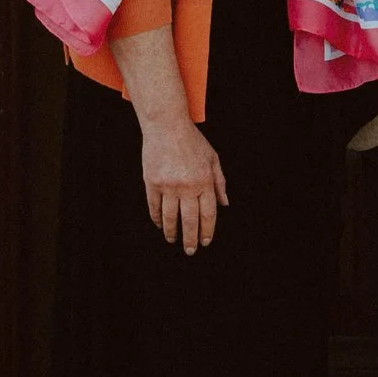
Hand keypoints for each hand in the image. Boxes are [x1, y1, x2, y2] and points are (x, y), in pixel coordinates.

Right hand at [139, 111, 228, 251]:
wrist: (166, 126)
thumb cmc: (192, 141)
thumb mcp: (212, 159)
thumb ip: (219, 182)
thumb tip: (224, 204)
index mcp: (205, 182)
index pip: (208, 214)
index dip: (207, 231)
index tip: (206, 242)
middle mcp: (188, 186)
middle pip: (190, 221)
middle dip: (191, 239)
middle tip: (191, 251)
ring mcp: (168, 186)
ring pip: (171, 217)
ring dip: (172, 232)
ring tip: (173, 240)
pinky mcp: (152, 183)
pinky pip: (154, 207)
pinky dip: (157, 219)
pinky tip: (160, 225)